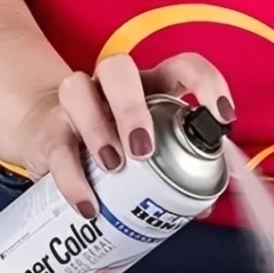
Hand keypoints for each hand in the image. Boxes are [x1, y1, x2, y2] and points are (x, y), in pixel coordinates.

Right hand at [14, 53, 234, 217]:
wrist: (56, 141)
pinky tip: (89, 204)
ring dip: (97, 130)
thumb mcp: (155, 152)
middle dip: (132, 108)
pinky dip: (73, 180)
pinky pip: (58, 149)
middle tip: (144, 150)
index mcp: (152, 86)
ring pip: (77, 91)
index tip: (223, 116)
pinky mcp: (50, 132)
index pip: (183, 67)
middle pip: (118, 70)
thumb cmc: (118, 144)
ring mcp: (77, 104)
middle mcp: (111, 86)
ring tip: (113, 167)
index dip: (206, 84)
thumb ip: (182, 172)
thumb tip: (207, 206)